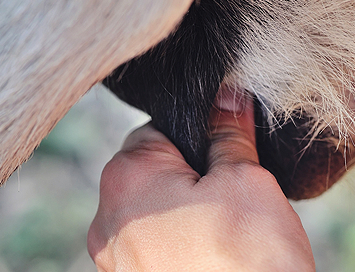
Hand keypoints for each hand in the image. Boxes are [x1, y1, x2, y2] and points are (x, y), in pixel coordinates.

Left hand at [87, 87, 313, 270]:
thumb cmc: (248, 256)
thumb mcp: (246, 179)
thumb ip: (229, 133)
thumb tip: (229, 98)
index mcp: (126, 179)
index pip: (156, 130)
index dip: (198, 136)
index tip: (224, 153)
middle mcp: (106, 221)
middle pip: (151, 174)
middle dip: (190, 177)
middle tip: (231, 194)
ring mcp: (115, 262)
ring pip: (152, 213)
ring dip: (183, 212)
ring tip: (223, 229)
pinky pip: (152, 248)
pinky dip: (178, 244)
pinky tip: (211, 255)